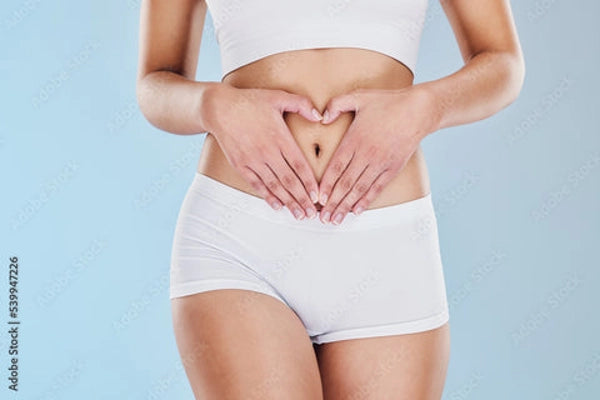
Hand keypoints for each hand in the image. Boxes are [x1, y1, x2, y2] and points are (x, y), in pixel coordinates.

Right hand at [203, 83, 322, 219]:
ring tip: (298, 214)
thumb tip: (320, 117)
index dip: (309, 183)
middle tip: (312, 214)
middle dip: (302, 199)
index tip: (318, 196)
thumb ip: (302, 105)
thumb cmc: (251, 101)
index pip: (299, 165)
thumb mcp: (279, 96)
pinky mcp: (240, 164)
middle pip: (289, 180)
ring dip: (287, 202)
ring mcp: (253, 160)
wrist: (219, 107)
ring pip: (274, 186)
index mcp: (280, 137)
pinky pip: (256, 184)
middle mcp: (267, 152)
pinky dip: (267, 196)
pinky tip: (277, 206)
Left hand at [317, 86, 437, 223]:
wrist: (419, 110)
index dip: (326, 185)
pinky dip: (366, 200)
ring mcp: (380, 163)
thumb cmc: (388, 102)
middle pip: (345, 183)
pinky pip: (377, 188)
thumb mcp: (358, 97)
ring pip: (360, 189)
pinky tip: (356, 210)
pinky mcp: (393, 168)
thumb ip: (336, 105)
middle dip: (333, 202)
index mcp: (355, 139)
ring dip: (346, 206)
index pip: (336, 167)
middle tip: (323, 217)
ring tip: (336, 219)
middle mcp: (366, 154)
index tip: (318, 198)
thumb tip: (322, 118)